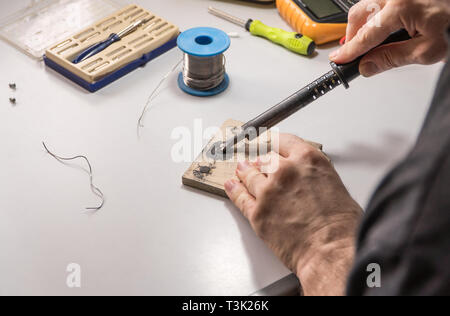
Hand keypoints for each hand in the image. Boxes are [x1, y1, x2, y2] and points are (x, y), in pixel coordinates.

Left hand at [225, 134, 362, 295]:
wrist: (330, 251)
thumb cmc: (340, 226)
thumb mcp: (334, 185)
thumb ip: (314, 175)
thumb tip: (307, 178)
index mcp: (307, 160)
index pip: (283, 141)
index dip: (274, 142)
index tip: (269, 142)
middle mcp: (285, 171)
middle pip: (265, 159)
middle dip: (262, 161)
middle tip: (259, 162)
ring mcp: (267, 191)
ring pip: (250, 175)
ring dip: (245, 172)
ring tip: (241, 170)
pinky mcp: (257, 212)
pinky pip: (240, 197)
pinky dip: (234, 189)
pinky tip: (232, 185)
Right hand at [330, 0, 449, 76]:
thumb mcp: (427, 51)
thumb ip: (393, 58)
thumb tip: (367, 66)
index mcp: (401, 8)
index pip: (365, 36)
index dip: (350, 52)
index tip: (339, 60)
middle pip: (359, 15)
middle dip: (353, 35)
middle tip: (353, 53)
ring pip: (366, 5)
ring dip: (362, 25)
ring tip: (368, 42)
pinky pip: (378, 1)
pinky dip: (374, 15)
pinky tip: (381, 27)